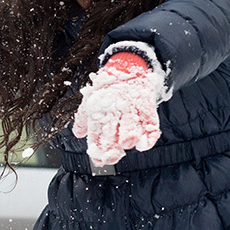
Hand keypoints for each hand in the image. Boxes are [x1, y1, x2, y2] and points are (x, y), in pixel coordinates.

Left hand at [72, 51, 163, 168]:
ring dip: (127, 141)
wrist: (127, 68)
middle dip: (110, 151)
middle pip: (113, 136)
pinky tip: (143, 145)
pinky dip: (149, 137)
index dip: (97, 151)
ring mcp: (132, 109)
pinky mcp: (146, 107)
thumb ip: (83, 119)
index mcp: (99, 112)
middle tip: (110, 159)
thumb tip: (78, 134)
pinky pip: (151, 124)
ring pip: (130, 130)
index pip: (97, 136)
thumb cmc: (108, 89)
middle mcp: (115, 112)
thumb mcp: (91, 101)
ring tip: (125, 146)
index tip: (98, 161)